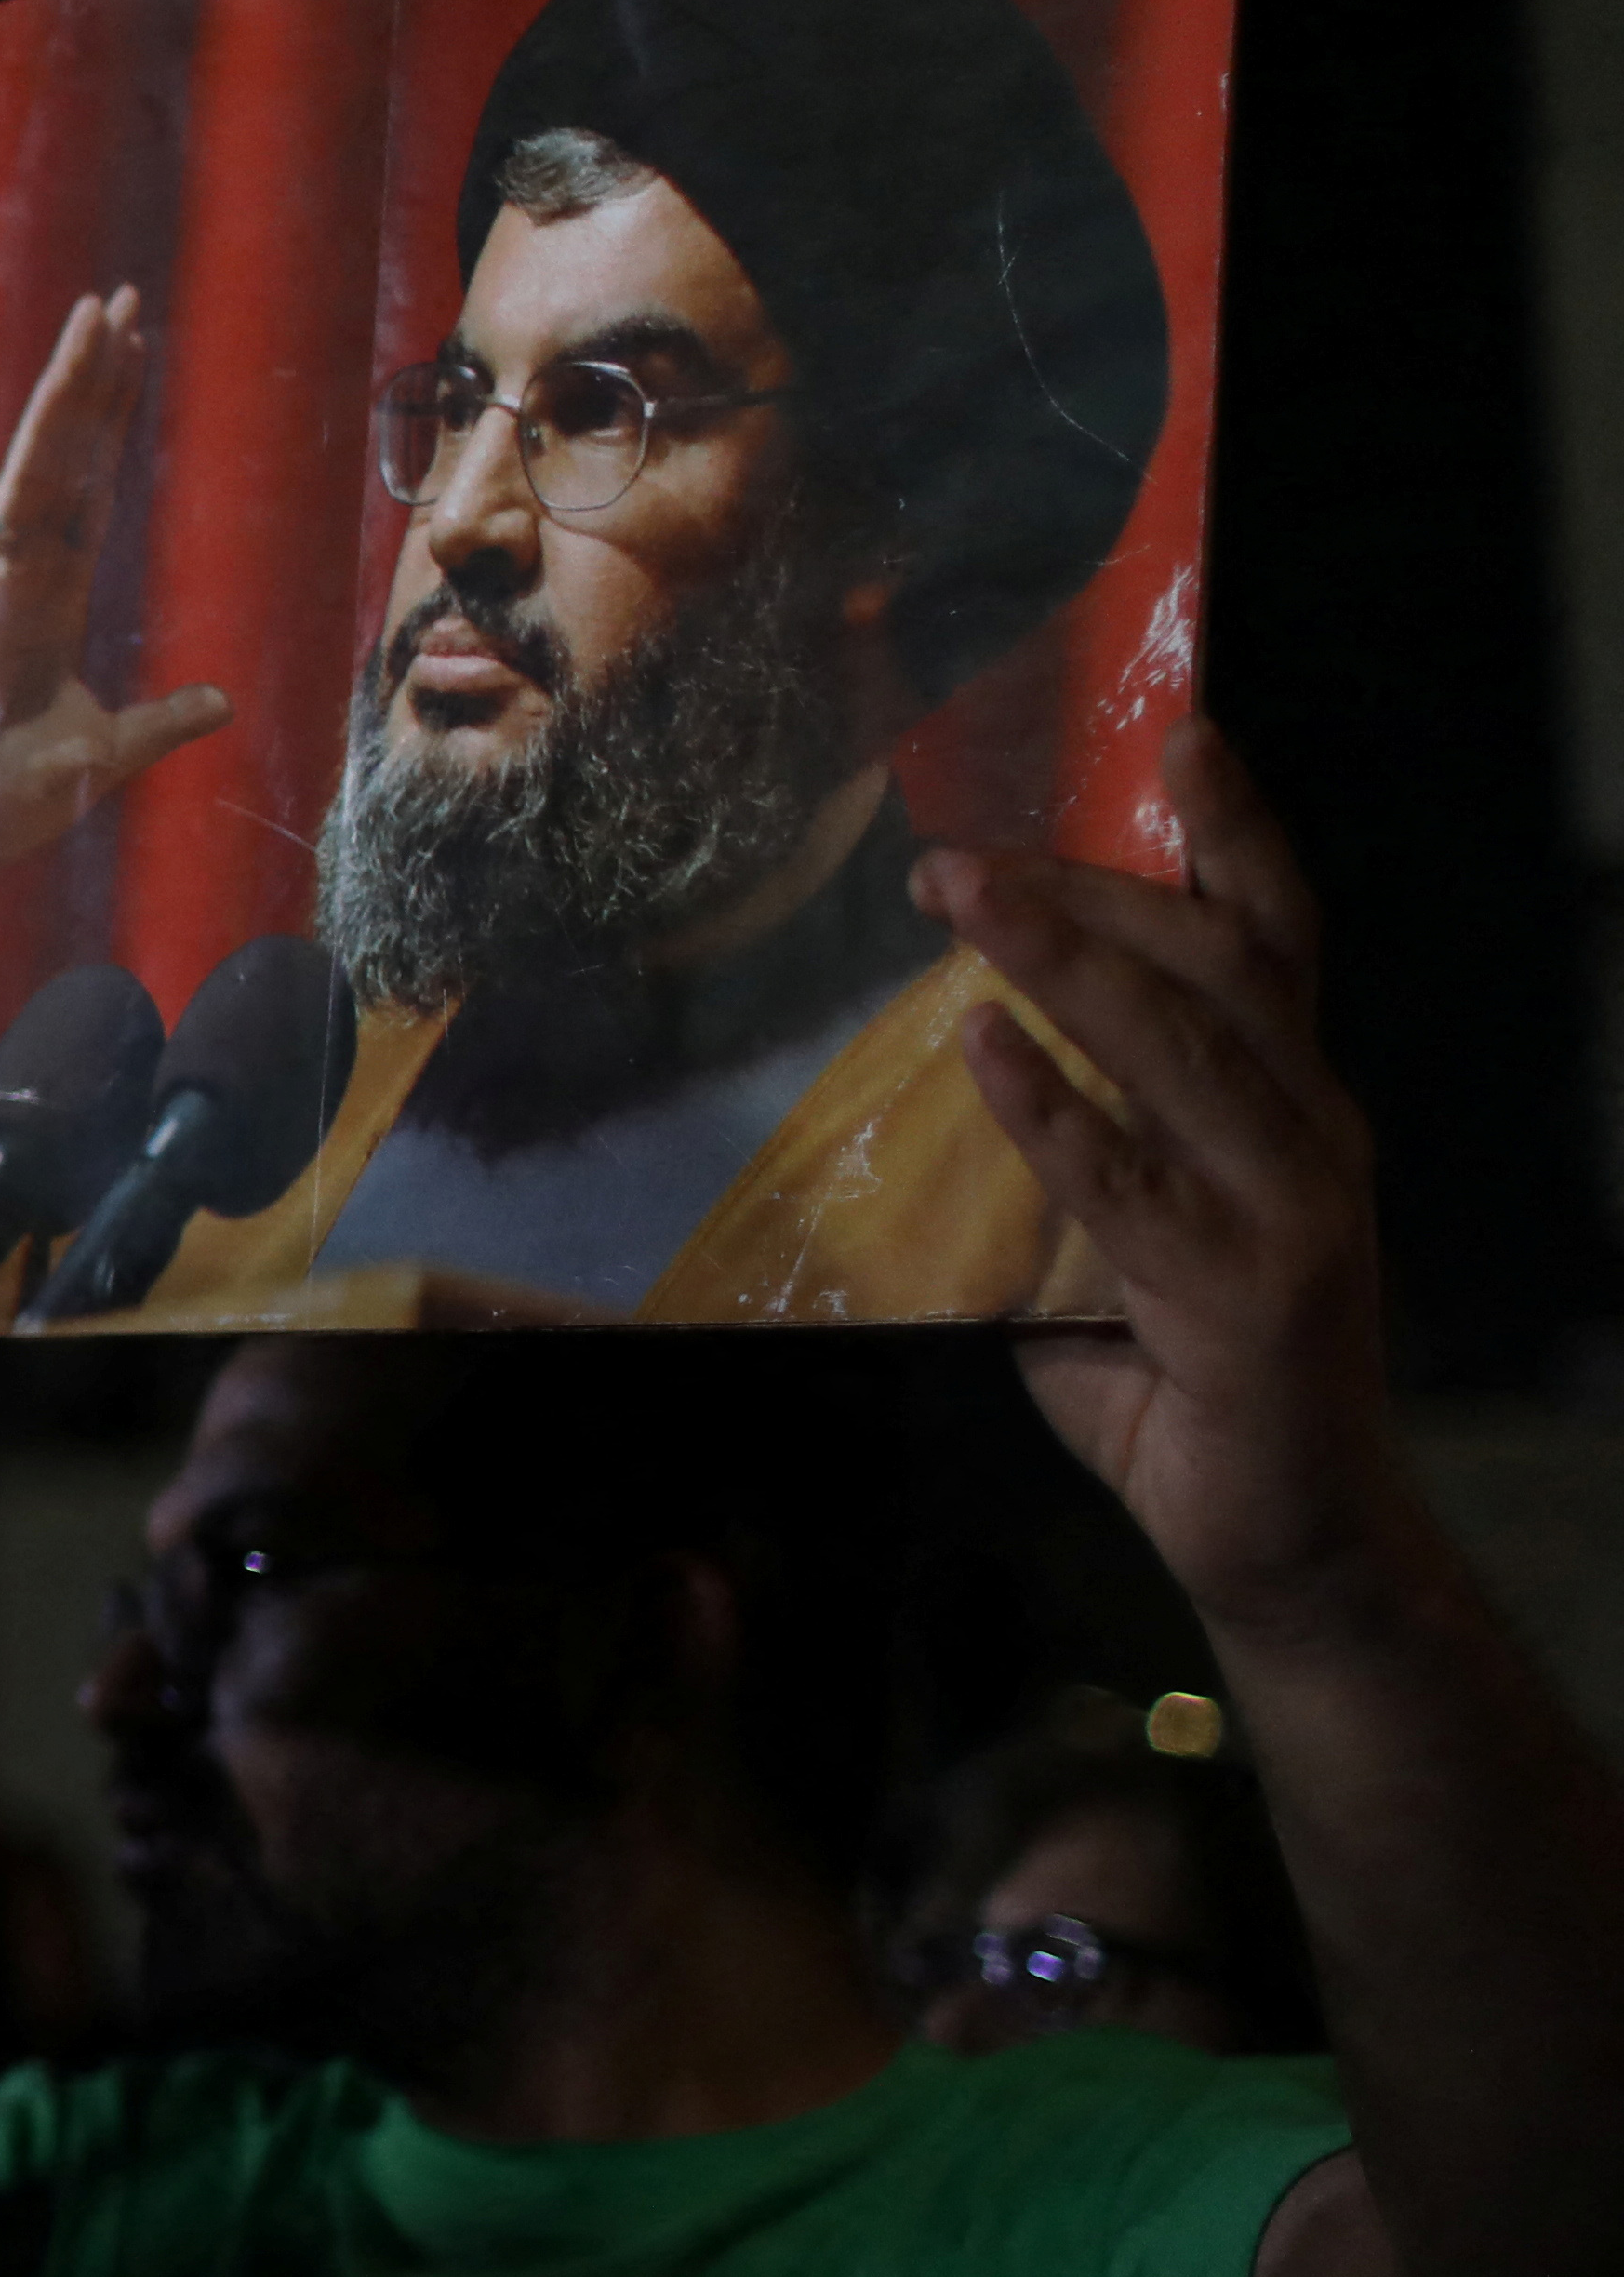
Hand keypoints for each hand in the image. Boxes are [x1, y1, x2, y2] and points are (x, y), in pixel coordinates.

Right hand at [0, 290, 234, 998]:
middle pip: (69, 456)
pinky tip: (73, 371)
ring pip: (48, 454)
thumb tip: (220, 701)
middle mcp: (20, 570)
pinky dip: (52, 423)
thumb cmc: (19, 796)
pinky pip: (28, 484)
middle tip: (122, 302)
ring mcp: (1, 567)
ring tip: (105, 308)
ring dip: (77, 379)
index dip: (107, 430)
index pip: (85, 495)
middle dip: (95, 379)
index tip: (127, 365)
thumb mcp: (114, 746)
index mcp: (46, 598)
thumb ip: (166, 717)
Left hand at [923, 722, 1413, 1635]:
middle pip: (1225, 971)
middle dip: (1100, 891)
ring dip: (1066, 965)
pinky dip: (1053, 1111)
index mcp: (1295, 1109)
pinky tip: (984, 1049)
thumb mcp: (1128, 1245)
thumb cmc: (1191, 1388)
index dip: (1235, 837)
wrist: (1285, 1542)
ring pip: (1183, 1054)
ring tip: (963, 900)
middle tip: (964, 847)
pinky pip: (1128, 1184)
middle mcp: (1313, 1139)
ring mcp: (1292, 1216)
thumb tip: (968, 1070)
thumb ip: (1074, 1163)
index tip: (1182, 734)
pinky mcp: (1247, 1298)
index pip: (1272, 944)